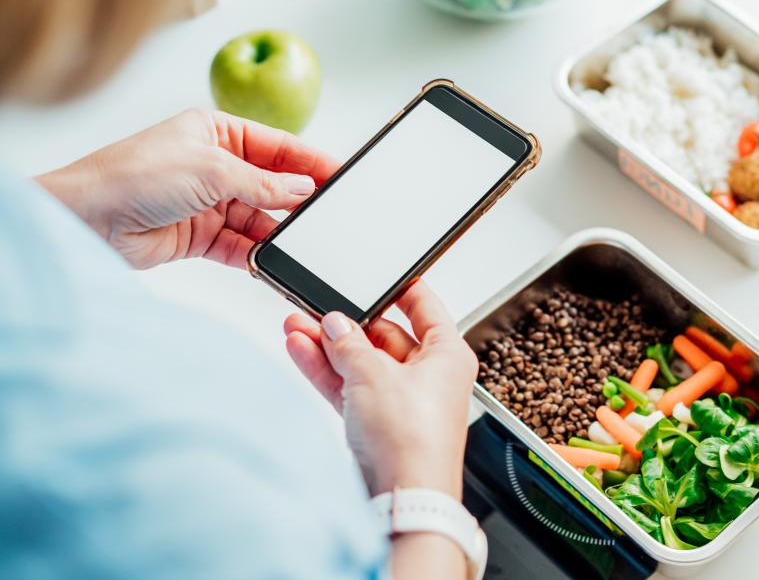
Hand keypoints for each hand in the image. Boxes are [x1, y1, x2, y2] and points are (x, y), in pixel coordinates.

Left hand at [36, 108, 338, 268]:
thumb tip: (303, 188)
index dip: (311, 162)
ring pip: (258, 219)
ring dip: (275, 233)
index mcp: (218, 133)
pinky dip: (254, 255)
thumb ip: (264, 183)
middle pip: (272, 185)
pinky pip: (239, 246)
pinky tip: (270, 262)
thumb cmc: (135, 174)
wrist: (87, 218)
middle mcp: (216, 165)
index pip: (278, 147)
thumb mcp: (212, 170)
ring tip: (299, 245)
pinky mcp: (199, 235)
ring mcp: (208, 202)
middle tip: (327, 216)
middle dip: (297, 201)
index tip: (341, 176)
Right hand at [282, 281, 477, 498]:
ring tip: (296, 324)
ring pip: (361, 363)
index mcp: (448, 355)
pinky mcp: (378, 425)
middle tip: (316, 308)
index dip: (402, 288)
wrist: (404, 498)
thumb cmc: (413, 440)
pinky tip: (301, 350)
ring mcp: (402, 402)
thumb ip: (349, 343)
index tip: (380, 274)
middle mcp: (430, 377)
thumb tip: (335, 324)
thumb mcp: (374, 373)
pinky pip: (350, 387)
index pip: (426, 308)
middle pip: (385, 337)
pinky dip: (327, 371)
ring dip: (328, 346)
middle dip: (348, 324)